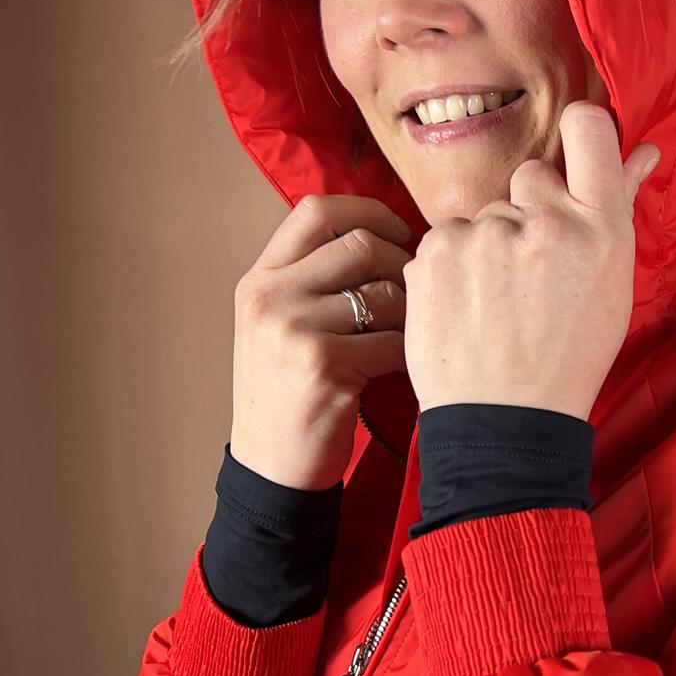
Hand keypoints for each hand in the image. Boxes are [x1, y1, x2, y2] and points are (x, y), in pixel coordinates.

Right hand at [229, 194, 415, 490]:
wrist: (271, 465)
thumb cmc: (289, 393)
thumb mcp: (279, 325)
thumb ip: (314, 280)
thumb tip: (384, 236)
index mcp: (259, 279)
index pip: (317, 209)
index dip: (369, 210)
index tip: (398, 231)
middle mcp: (269, 296)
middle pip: (361, 244)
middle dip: (403, 264)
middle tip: (416, 294)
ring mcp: (293, 330)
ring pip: (384, 292)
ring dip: (411, 312)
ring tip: (410, 335)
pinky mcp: (323, 365)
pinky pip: (393, 340)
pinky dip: (410, 353)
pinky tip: (406, 366)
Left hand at [401, 103, 659, 419]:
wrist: (505, 421)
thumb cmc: (569, 356)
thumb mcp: (612, 285)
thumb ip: (618, 208)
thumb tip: (643, 149)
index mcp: (601, 230)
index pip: (590, 129)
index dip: (581, 133)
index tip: (574, 159)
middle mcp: (545, 222)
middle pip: (532, 175)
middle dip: (530, 212)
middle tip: (533, 274)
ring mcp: (485, 235)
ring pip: (486, 213)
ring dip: (488, 246)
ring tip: (496, 305)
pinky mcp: (435, 252)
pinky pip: (447, 238)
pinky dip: (453, 268)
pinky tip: (467, 309)